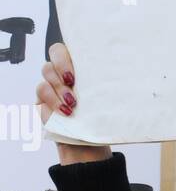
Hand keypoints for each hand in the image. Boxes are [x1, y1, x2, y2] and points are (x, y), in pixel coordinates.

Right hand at [37, 43, 111, 163]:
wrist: (90, 142)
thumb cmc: (101, 118)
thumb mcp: (107, 99)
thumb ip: (106, 84)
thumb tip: (120, 75)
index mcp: (80, 67)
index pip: (68, 48)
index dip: (66, 57)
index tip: (74, 74)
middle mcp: (63, 73)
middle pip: (53, 57)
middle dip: (61, 71)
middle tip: (72, 86)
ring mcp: (51, 86)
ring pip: (46, 75)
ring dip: (58, 90)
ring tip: (71, 106)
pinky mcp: (42, 101)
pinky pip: (40, 94)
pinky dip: (52, 103)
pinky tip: (64, 113)